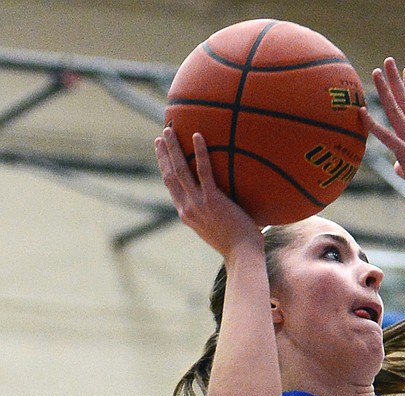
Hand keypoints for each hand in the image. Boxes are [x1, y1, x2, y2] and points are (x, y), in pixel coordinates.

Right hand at [154, 127, 262, 260]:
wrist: (242, 255)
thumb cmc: (237, 245)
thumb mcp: (217, 229)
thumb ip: (214, 216)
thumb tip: (224, 205)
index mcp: (186, 214)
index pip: (171, 187)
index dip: (165, 168)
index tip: (161, 154)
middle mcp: (187, 208)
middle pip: (170, 175)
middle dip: (164, 154)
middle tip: (162, 135)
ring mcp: (198, 203)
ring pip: (180, 170)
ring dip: (173, 148)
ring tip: (169, 131)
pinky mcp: (213, 200)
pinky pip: (204, 171)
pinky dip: (200, 152)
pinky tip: (198, 136)